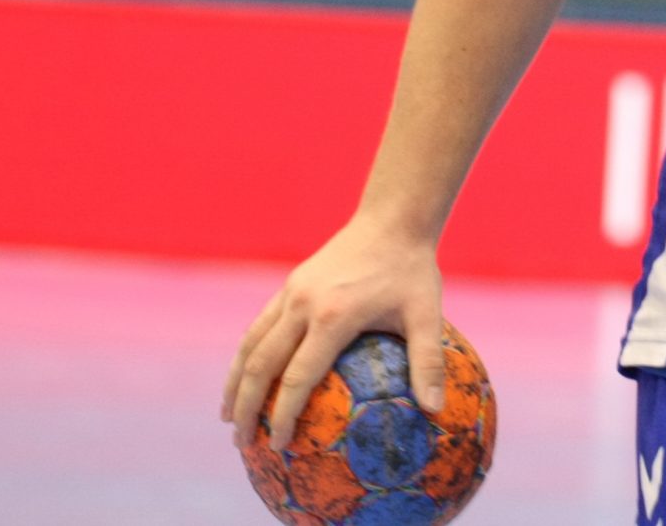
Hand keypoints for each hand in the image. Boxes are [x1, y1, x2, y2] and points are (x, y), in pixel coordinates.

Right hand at [223, 217, 446, 452]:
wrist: (392, 219)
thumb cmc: (412, 270)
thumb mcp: (427, 313)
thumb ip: (429, 362)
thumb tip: (436, 410)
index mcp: (333, 317)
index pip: (298, 378)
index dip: (284, 415)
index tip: (280, 446)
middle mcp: (303, 305)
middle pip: (261, 366)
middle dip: (247, 408)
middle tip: (242, 443)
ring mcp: (291, 292)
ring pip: (250, 345)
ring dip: (235, 384)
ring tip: (229, 418)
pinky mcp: (290, 284)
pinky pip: (258, 326)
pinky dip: (245, 356)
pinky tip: (244, 376)